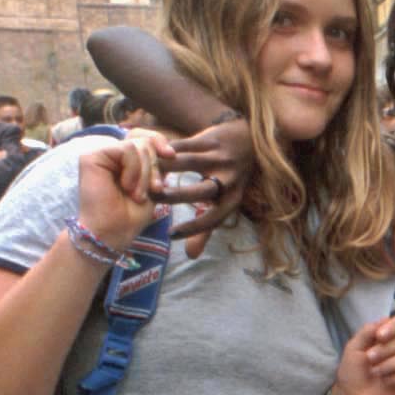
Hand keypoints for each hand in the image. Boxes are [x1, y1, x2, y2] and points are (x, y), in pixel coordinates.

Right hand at [74, 131, 166, 253]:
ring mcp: (100, 154)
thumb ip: (156, 165)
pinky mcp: (91, 157)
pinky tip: (126, 186)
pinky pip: (126, 149)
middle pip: (143, 140)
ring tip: (136, 194)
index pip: (143, 137)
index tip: (171, 156)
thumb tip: (170, 149)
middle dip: (154, 166)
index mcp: (124, 160)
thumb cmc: (131, 215)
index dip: (159, 141)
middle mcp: (111, 155)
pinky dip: (133, 170)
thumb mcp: (152, 186)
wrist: (113, 233)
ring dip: (144, 173)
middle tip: (153, 190)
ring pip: (137, 145)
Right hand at [157, 115, 251, 234]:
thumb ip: (205, 229)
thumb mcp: (223, 202)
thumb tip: (191, 256)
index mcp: (232, 198)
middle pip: (202, 191)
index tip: (171, 235)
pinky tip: (150, 154)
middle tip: (150, 198)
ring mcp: (221, 157)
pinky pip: (186, 144)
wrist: (248, 140)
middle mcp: (230, 179)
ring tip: (145, 173)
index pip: (214, 219)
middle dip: (176, 196)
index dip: (193, 229)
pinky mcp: (212, 139)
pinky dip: (167, 150)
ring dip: (165, 168)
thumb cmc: (228, 178)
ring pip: (189, 163)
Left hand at [333, 314, 394, 394]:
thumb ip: (367, 331)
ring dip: (390, 365)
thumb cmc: (352, 372)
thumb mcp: (353, 347)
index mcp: (389, 338)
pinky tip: (387, 382)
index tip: (379, 336)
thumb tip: (386, 319)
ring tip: (375, 373)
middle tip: (370, 359)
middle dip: (386, 350)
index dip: (394, 327)